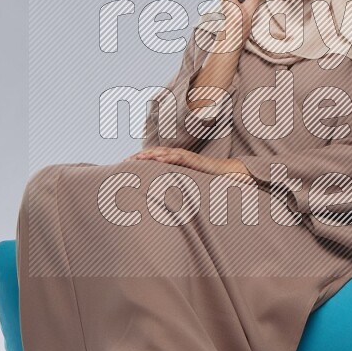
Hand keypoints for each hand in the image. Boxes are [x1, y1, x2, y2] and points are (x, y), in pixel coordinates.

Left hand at [129, 147, 254, 180]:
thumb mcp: (186, 182)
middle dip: (140, 157)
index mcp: (175, 161)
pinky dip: (169, 156)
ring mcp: (186, 157)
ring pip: (165, 153)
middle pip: (155, 154)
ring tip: (137, 157)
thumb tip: (161, 197)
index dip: (140, 161)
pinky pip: (180, 157)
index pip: (154, 159)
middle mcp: (179, 156)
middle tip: (124, 161)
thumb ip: (174, 184)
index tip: (125, 165)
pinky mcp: (194, 160)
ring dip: (151, 154)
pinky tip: (159, 158)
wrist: (227, 173)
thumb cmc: (207, 179)